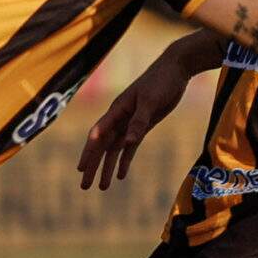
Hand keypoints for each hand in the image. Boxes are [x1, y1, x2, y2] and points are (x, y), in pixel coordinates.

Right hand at [76, 60, 188, 190]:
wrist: (175, 70)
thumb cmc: (161, 81)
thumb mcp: (150, 101)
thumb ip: (139, 122)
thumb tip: (127, 143)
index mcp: (117, 110)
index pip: (98, 134)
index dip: (89, 152)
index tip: (82, 168)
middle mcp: (120, 119)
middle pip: (102, 147)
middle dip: (93, 166)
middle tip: (84, 186)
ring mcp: (131, 123)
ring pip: (114, 150)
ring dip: (107, 168)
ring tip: (101, 188)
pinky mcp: (143, 126)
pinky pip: (130, 147)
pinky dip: (124, 161)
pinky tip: (120, 175)